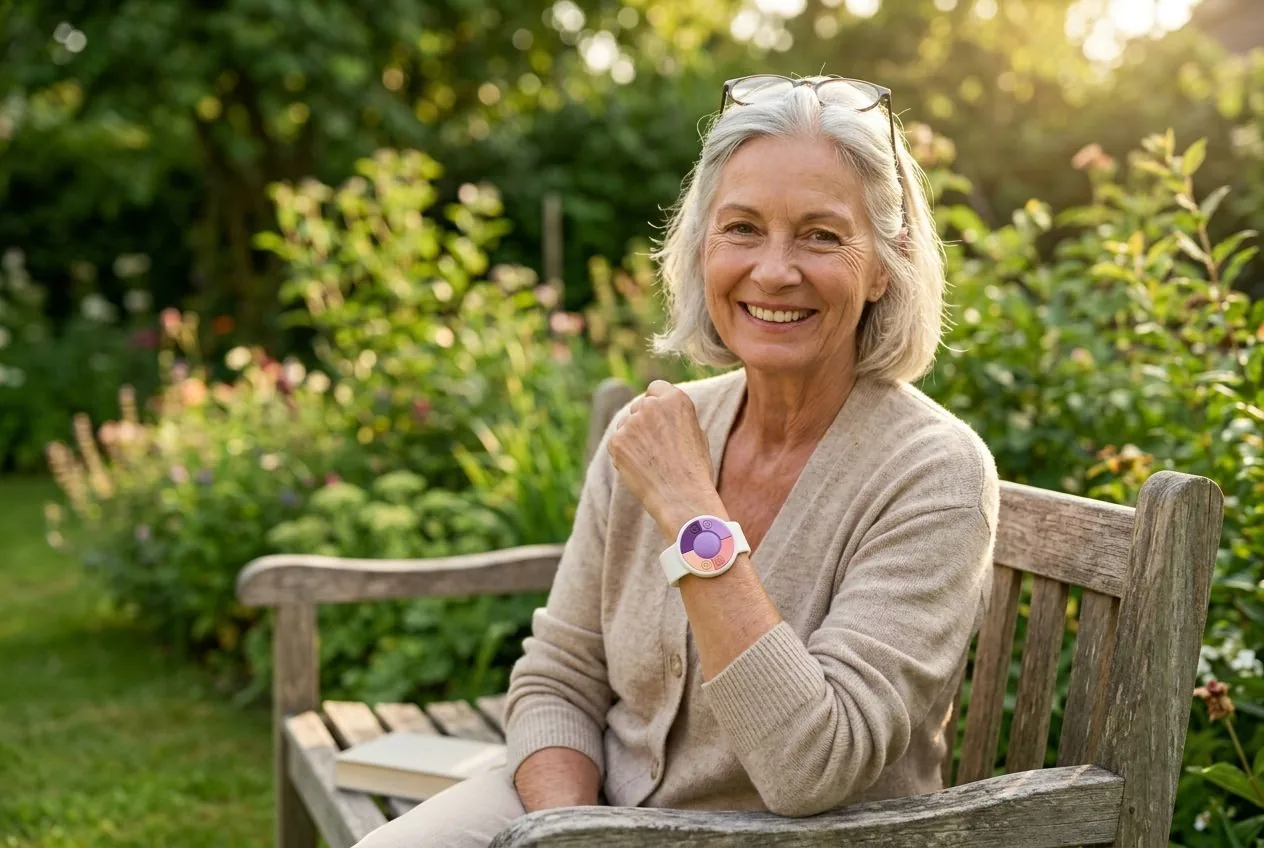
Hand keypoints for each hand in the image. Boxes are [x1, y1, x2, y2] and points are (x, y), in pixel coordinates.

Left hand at [608, 380, 722, 537]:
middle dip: (643, 421)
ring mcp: (632, 422)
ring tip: (650, 461)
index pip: (655, 389)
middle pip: (639, 406)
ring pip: (626, 424)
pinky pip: (616, 442)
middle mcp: (652, 405)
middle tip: (655, 448)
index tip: (659, 419)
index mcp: (676, 399)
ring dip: (632, 437)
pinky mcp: (617, 440)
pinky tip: (639, 468)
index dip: (656, 403)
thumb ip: (676, 416)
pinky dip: (623, 453)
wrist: (682, 497)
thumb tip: (661, 408)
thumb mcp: (695, 432)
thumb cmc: (694, 469)